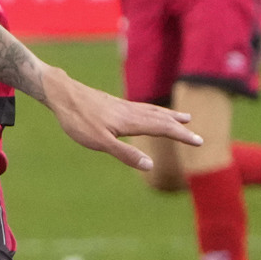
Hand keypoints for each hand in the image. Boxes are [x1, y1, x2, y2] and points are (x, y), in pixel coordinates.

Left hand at [39, 65, 199, 172]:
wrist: (62, 94)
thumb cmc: (78, 120)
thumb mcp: (99, 142)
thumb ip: (124, 154)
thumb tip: (150, 165)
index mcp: (131, 121)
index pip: (163, 129)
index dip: (181, 136)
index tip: (198, 141)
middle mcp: (131, 111)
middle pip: (161, 119)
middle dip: (180, 128)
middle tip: (197, 135)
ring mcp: (122, 106)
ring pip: (152, 110)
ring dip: (169, 116)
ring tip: (183, 117)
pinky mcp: (113, 103)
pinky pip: (141, 107)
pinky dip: (153, 111)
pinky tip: (149, 113)